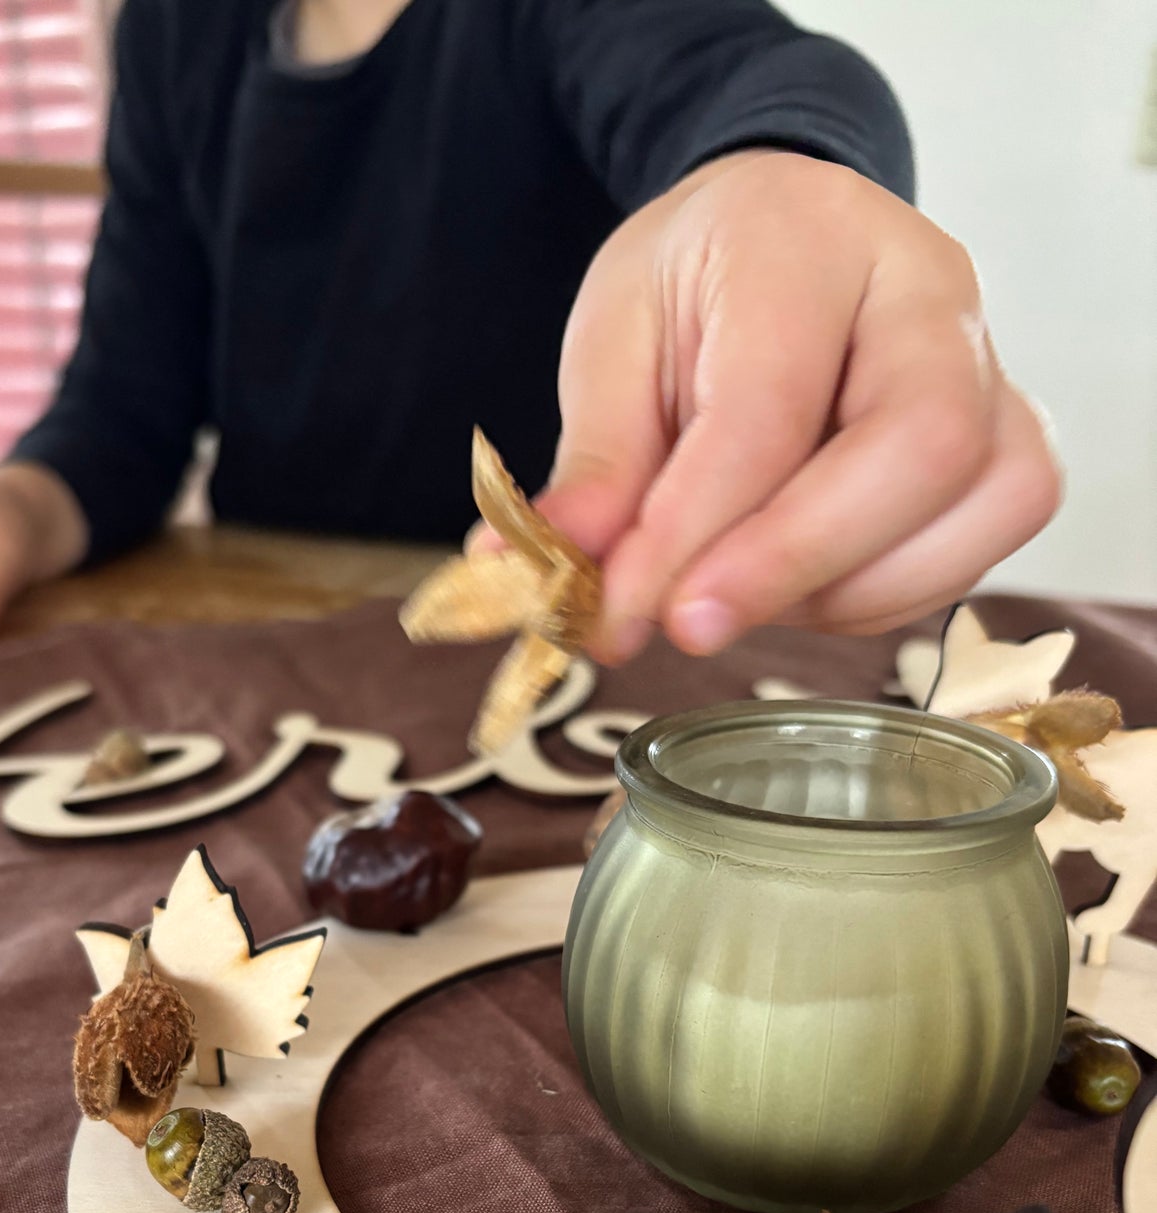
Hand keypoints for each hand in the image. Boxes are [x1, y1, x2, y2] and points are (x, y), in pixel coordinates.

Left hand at [530, 151, 1061, 662]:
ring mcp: (990, 366)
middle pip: (921, 445)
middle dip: (796, 561)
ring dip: (838, 589)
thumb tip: (552, 570)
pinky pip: (973, 547)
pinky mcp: (1009, 442)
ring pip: (977, 503)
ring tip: (732, 591)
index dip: (697, 527)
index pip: (770, 405)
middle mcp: (929, 290)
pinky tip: (793, 586)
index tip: (624, 608)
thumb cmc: (697, 287)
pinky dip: (875, 597)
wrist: (777, 240)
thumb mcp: (613, 342)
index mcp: (809, 238)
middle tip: (688, 625)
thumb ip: (597, 461)